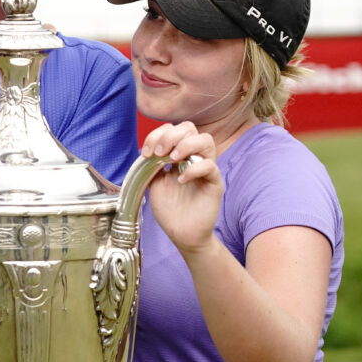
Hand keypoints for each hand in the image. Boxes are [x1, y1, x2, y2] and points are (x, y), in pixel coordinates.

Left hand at [140, 122, 222, 254]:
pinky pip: (210, 166)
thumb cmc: (170, 209)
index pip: (173, 129)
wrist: (181, 233)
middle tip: (158, 153)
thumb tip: (148, 149)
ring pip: (206, 140)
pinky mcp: (215, 183)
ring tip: (172, 160)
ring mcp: (206, 168)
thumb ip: (152, 165)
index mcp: (179, 155)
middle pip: (190, 128)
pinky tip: (181, 181)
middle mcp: (193, 157)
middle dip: (171, 136)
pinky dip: (193, 169)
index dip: (158, 135)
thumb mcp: (154, 182)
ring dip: (185, 145)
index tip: (146, 152)